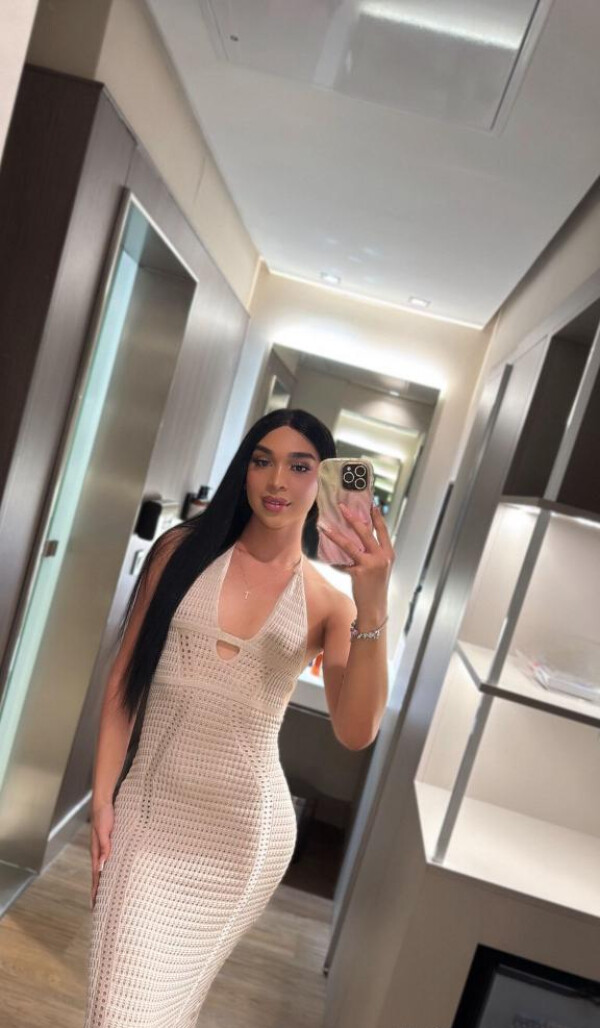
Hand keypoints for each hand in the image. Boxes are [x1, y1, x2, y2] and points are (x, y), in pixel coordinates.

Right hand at [90, 801, 114, 910]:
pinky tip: (110, 875)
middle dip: (97, 892)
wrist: (103, 802)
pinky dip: (107, 871)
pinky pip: (107, 861)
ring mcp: (102, 849)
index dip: (96, 890)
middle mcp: (98, 852)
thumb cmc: (104, 815)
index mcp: (96, 852)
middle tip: (98, 908)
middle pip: (98, 876)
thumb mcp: (105, 830)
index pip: (96, 875)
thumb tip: (103, 864)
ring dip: (102, 883)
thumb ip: (105, 846)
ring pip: (102, 870)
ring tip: (103, 896)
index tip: (94, 905)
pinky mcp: (107, 844)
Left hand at [321, 502, 394, 616]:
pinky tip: (324, 557)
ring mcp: (371, 564)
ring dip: (335, 534)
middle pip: (365, 532)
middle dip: (352, 517)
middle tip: (341, 507)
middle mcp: (382, 556)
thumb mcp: (380, 566)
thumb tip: (359, 536)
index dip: (377, 516)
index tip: (371, 503)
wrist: (375, 606)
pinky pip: (342, 562)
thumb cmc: (376, 585)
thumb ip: (374, 552)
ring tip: (324, 527)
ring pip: (349, 544)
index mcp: (389, 552)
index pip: (383, 530)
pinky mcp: (359, 573)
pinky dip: (333, 560)